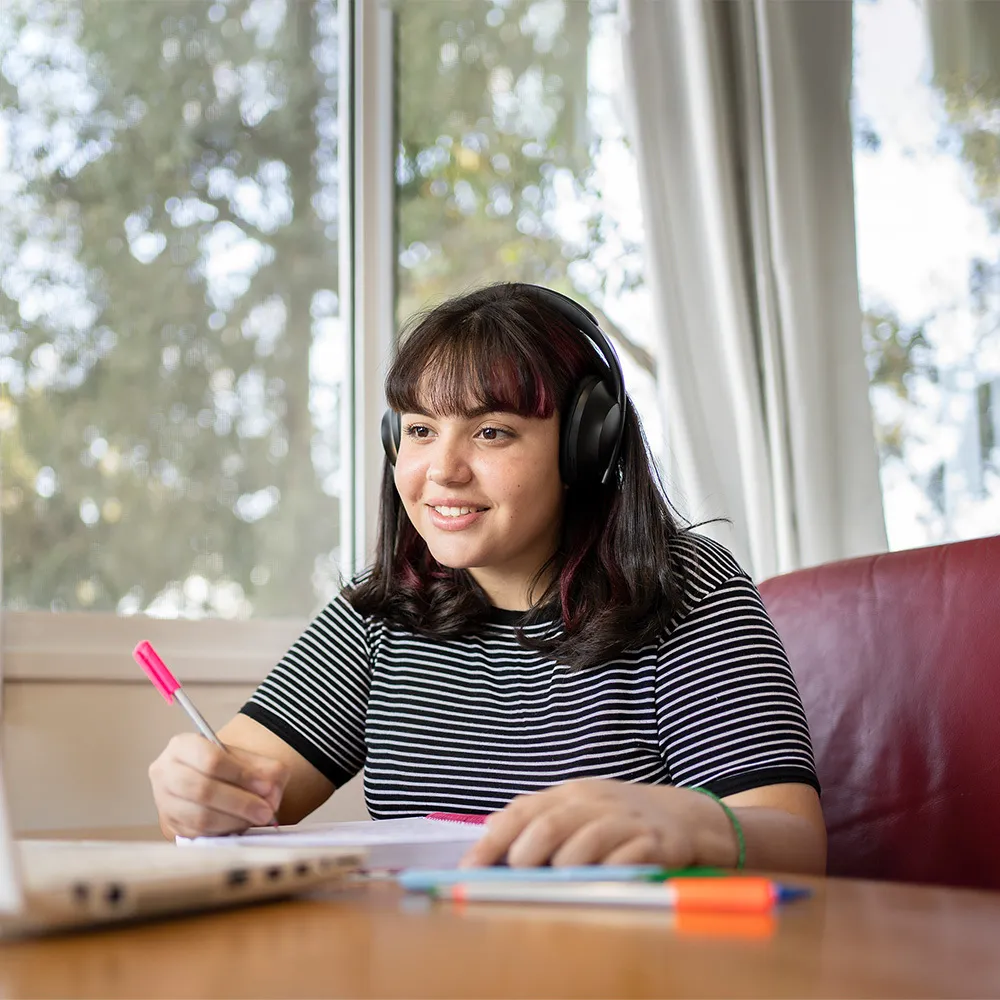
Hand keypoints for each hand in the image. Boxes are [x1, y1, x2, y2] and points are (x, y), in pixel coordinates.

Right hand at [149, 733, 289, 838]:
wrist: (212, 778)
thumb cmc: (229, 766)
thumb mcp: (248, 758)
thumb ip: (265, 769)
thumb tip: (270, 791)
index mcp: (182, 745)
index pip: (211, 760)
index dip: (241, 775)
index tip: (266, 786)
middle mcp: (165, 772)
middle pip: (202, 790)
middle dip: (240, 803)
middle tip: (265, 810)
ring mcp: (164, 801)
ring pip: (199, 817)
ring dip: (234, 820)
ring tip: (257, 818)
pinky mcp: (170, 825)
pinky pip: (198, 834)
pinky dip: (224, 831)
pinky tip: (240, 824)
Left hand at [461, 779, 728, 867]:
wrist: (683, 815)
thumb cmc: (618, 817)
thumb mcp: (577, 807)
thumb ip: (536, 815)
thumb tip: (490, 828)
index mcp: (570, 793)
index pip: (522, 811)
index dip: (493, 842)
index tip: (469, 869)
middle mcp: (594, 802)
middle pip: (549, 826)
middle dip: (525, 856)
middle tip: (517, 876)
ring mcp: (624, 822)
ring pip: (583, 845)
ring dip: (563, 869)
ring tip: (558, 881)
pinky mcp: (654, 844)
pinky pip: (624, 861)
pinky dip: (605, 875)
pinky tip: (597, 882)